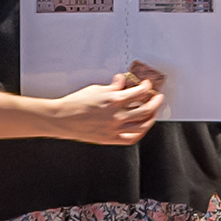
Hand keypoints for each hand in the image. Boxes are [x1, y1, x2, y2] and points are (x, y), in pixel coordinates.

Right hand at [43, 70, 163, 146]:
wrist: (63, 119)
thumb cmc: (76, 103)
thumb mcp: (96, 89)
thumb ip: (113, 87)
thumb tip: (122, 82)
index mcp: (113, 100)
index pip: (139, 93)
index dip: (147, 87)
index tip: (147, 85)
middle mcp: (116, 116)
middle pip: (145, 110)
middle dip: (155, 102)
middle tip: (158, 97)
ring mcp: (114, 129)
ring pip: (142, 125)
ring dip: (151, 117)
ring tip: (153, 112)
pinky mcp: (110, 138)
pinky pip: (131, 138)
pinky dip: (140, 132)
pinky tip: (142, 127)